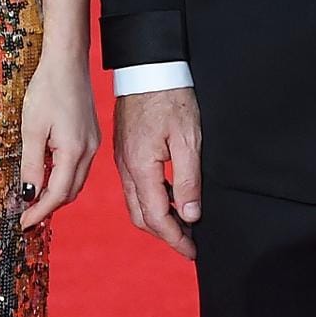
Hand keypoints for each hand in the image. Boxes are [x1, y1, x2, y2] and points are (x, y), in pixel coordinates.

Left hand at [18, 50, 99, 229]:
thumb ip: (31, 165)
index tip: (22, 223)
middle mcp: (88, 151)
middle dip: (48, 207)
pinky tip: (46, 173)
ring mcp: (92, 143)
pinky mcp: (90, 136)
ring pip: (75, 181)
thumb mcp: (31, 129)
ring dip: (56, 193)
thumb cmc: (48, 89)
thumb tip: (28, 196)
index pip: (58, 195)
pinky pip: (78, 166)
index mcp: (74, 151)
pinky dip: (62, 177)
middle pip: (70, 192)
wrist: (67, 61)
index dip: (39, 212)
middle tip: (25, 214)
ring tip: (32, 197)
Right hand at [113, 86, 200, 259]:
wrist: (148, 66)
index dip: (175, 238)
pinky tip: (170, 194)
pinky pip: (135, 185)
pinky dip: (152, 199)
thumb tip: (189, 214)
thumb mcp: (188, 138)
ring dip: (157, 218)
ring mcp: (123, 159)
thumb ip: (187, 179)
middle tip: (188, 242)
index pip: (156, 217)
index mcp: (140, 167)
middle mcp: (126, 167)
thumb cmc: (169, 96)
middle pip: (141, 216)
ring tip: (183, 222)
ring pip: (136, 202)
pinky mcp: (125, 150)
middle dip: (164, 234)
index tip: (192, 250)